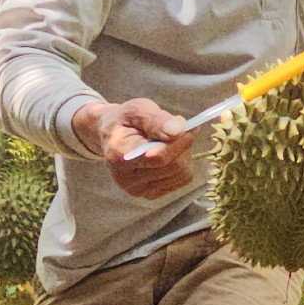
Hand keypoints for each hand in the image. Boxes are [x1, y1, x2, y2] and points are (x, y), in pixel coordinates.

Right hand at [77, 98, 192, 198]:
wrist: (113, 136)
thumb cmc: (126, 120)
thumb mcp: (137, 109)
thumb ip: (156, 119)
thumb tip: (178, 131)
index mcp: (118, 155)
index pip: (159, 156)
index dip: (180, 142)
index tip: (190, 126)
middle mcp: (125, 179)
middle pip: (173, 166)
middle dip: (183, 145)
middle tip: (180, 129)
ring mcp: (138, 190)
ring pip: (181, 173)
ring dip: (184, 153)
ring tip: (170, 140)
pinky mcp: (150, 194)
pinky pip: (181, 179)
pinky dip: (182, 163)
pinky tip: (170, 153)